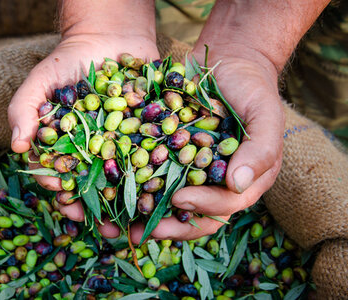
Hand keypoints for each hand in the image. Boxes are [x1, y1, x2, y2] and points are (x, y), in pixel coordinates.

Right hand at [8, 31, 158, 237]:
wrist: (108, 38)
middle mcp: (96, 151)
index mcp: (68, 147)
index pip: (64, 177)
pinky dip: (160, 172)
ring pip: (128, 177)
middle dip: (103, 209)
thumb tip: (16, 146)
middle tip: (110, 231)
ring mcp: (124, 144)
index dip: (65, 193)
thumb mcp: (40, 80)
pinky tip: (166, 189)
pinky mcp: (148, 133)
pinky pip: (154, 155)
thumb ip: (25, 109)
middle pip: (98, 185)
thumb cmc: (69, 60)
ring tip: (140, 221)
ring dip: (133, 201)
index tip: (70, 205)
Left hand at [130, 49, 284, 242]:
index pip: (223, 206)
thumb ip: (261, 149)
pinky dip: (130, 182)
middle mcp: (211, 180)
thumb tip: (238, 185)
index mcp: (240, 180)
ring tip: (112, 225)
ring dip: (140, 213)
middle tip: (138, 232)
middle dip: (165, 226)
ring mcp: (187, 167)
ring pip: (164, 199)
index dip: (203, 207)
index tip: (180, 199)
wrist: (227, 59)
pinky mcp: (166, 151)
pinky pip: (148, 170)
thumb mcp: (265, 114)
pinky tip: (108, 187)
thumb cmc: (252, 87)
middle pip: (191, 214)